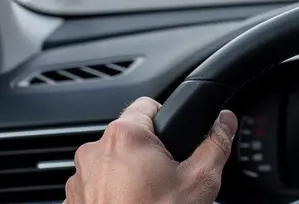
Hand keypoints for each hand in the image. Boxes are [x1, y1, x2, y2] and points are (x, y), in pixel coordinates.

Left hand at [63, 96, 237, 203]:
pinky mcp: (73, 199)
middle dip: (150, 152)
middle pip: (131, 136)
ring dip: (128, 173)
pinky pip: (96, 185)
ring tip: (148, 197)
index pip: (149, 104)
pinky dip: (111, 193)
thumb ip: (216, 143)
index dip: (169, 119)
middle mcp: (95, 151)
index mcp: (125, 135)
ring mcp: (80, 177)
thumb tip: (226, 121)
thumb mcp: (199, 181)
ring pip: (112, 162)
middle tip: (168, 177)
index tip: (177, 140)